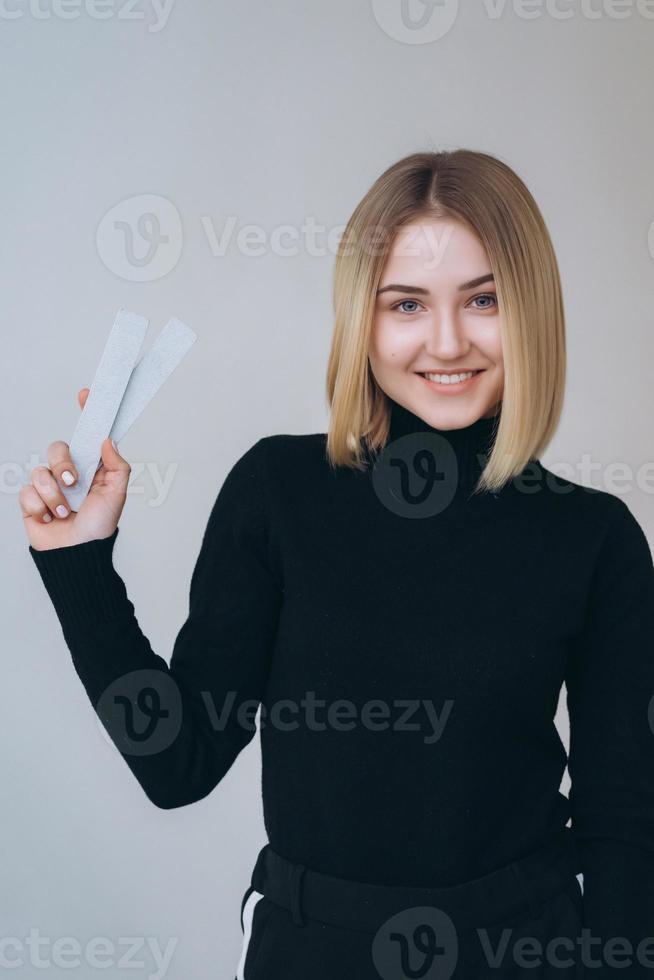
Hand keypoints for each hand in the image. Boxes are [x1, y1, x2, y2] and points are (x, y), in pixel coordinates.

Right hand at [19, 387, 130, 550]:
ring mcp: (49, 485)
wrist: (77, 553)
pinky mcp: (31, 500)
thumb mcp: (117, 495)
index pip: (87, 435)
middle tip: (74, 483)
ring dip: (55, 496)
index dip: (86, 414)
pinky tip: (50, 519)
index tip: (86, 394)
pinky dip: (42, 508)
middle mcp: (69, 473)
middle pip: (57, 448)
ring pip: (41, 472)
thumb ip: (117, 466)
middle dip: (64, 465)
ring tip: (65, 512)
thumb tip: (107, 440)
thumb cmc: (99, 526)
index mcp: (91, 467)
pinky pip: (28, 492)